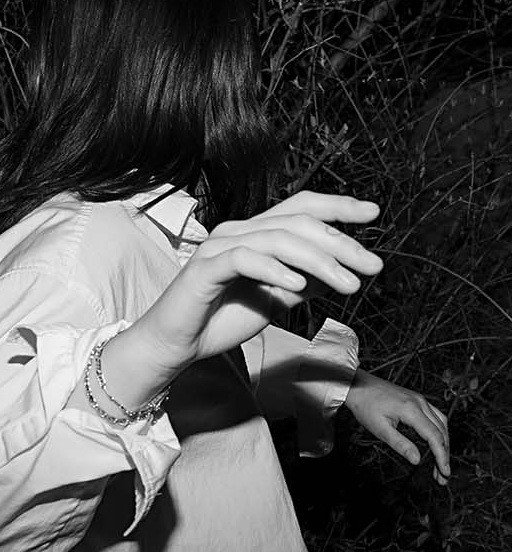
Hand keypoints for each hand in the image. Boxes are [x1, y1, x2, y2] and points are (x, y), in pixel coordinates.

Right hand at [130, 191, 383, 373]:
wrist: (177, 345)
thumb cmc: (220, 322)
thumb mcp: (277, 301)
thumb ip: (304, 283)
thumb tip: (341, 271)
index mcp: (255, 235)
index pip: (300, 207)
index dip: (337, 206)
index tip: (373, 214)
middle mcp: (237, 233)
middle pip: (297, 222)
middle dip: (341, 242)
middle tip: (371, 266)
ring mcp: (219, 248)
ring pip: (278, 238)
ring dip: (320, 261)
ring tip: (348, 285)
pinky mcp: (205, 269)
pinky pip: (246, 259)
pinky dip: (276, 270)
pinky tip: (299, 286)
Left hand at [346, 369, 450, 485]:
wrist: (357, 385)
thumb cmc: (365, 406)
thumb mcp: (379, 429)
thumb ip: (400, 444)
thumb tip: (417, 460)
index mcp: (412, 410)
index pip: (435, 437)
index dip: (441, 456)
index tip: (444, 472)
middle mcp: (421, 403)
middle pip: (441, 432)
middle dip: (444, 454)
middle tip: (443, 474)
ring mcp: (420, 400)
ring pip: (442, 424)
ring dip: (444, 443)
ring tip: (441, 461)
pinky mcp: (417, 399)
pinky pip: (436, 416)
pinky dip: (440, 431)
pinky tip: (436, 441)